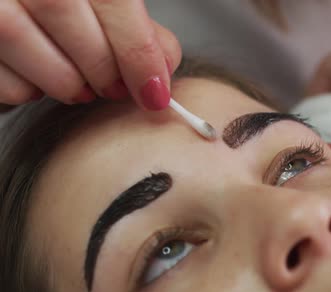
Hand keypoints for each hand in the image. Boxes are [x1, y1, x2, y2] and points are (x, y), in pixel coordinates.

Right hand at [0, 0, 181, 109]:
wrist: (27, 6)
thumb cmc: (69, 7)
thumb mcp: (104, 2)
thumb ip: (135, 26)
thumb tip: (163, 64)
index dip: (137, 49)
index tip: (154, 92)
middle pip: (61, 9)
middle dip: (100, 65)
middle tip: (115, 89)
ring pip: (16, 32)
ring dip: (62, 80)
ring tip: (81, 88)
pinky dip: (23, 88)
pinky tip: (40, 84)